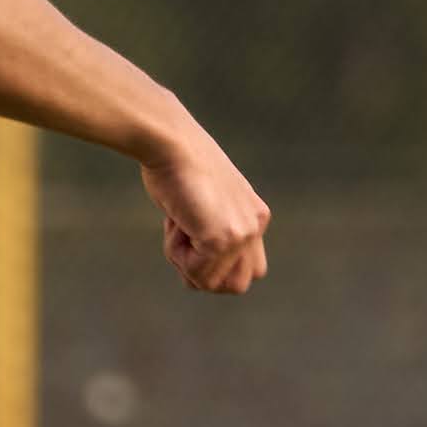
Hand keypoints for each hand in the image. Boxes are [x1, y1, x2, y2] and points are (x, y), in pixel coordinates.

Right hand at [142, 127, 271, 295]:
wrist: (170, 142)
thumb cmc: (175, 165)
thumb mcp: (204, 201)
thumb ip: (211, 228)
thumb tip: (201, 268)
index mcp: (256, 216)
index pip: (248, 268)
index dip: (215, 264)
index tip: (191, 231)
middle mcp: (255, 225)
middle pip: (238, 285)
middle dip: (206, 274)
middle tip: (185, 238)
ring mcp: (241, 233)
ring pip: (213, 283)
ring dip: (187, 265)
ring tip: (179, 225)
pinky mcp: (222, 239)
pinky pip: (195, 273)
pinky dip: (176, 254)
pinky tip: (175, 221)